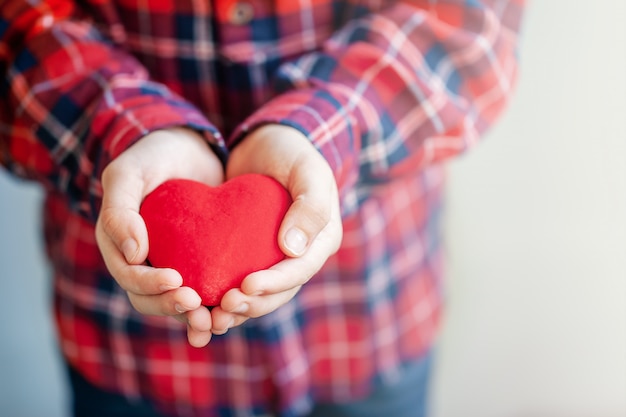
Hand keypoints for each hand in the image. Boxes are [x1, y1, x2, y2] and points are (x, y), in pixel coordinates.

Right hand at [95, 127, 223, 347]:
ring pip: (178, 303)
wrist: (190, 147)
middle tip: (198, 307)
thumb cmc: (154, 156)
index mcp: (119, 245)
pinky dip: (215, 306)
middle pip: (151, 299)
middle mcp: (142, 262)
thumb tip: (134, 255)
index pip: (129, 276)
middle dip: (173, 307)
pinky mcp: (199, 264)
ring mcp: (170, 265)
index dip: (149, 284)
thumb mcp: (129, 173)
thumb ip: (120, 210)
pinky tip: (232, 313)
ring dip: (195, 317)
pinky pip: (204, 291)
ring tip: (216, 322)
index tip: (176, 280)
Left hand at [210, 124, 342, 333]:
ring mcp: (275, 258)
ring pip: (259, 295)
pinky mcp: (251, 257)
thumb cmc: (291, 152)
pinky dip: (223, 295)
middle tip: (223, 306)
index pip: (300, 270)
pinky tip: (202, 305)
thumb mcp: (308, 170)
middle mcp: (300, 256)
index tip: (246, 285)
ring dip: (238, 309)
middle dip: (252, 303)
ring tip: (211, 317)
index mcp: (320, 240)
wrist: (265, 144)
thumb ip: (310, 206)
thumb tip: (293, 248)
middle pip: (279, 291)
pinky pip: (239, 281)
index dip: (275, 283)